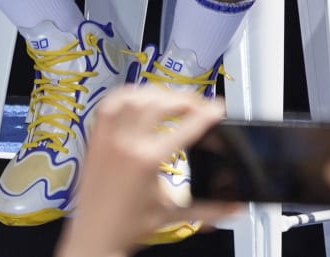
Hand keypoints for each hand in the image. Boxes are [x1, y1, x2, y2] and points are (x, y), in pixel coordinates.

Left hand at [54, 86, 234, 256]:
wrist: (95, 235)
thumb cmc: (128, 227)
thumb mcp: (173, 215)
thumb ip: (209, 209)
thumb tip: (235, 206)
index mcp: (147, 160)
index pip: (184, 127)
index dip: (205, 113)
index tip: (217, 107)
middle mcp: (126, 142)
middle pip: (159, 104)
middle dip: (184, 100)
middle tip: (198, 106)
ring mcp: (107, 136)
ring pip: (133, 97)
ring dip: (156, 94)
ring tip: (171, 100)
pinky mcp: (94, 137)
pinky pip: (108, 103)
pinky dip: (126, 95)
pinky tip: (138, 99)